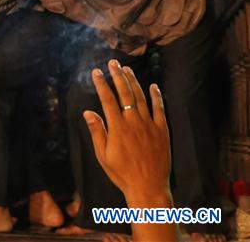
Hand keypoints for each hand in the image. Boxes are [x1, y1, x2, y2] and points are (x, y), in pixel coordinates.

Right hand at [83, 60, 170, 206]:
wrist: (148, 187)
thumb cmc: (122, 173)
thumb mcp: (103, 155)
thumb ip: (97, 131)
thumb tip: (88, 112)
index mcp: (118, 128)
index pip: (107, 99)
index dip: (101, 84)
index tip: (95, 72)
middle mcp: (134, 123)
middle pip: (125, 93)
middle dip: (117, 76)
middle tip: (113, 63)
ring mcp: (150, 125)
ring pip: (141, 97)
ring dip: (133, 82)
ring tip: (126, 70)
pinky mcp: (162, 131)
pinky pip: (159, 109)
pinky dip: (156, 96)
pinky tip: (153, 86)